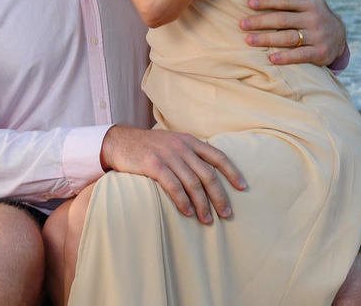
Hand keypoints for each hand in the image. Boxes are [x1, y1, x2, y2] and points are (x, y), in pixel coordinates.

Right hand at [99, 125, 245, 223]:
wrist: (118, 141)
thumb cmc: (146, 147)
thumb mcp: (171, 142)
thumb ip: (188, 153)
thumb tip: (208, 173)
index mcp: (189, 140)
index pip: (217, 156)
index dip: (232, 172)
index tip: (242, 188)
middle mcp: (181, 146)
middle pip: (208, 174)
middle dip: (220, 196)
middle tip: (226, 214)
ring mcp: (167, 155)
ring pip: (193, 183)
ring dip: (202, 204)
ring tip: (207, 220)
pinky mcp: (153, 164)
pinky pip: (173, 186)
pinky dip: (183, 201)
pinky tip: (187, 212)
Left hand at [240, 0, 347, 66]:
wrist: (339, 37)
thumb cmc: (316, 10)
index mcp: (308, 3)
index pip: (285, 1)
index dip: (267, 1)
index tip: (249, 2)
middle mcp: (313, 19)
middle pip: (283, 20)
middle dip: (261, 22)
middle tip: (241, 24)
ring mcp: (317, 37)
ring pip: (289, 38)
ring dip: (267, 40)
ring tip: (248, 40)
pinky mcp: (319, 54)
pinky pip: (300, 55)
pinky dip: (286, 57)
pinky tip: (270, 58)